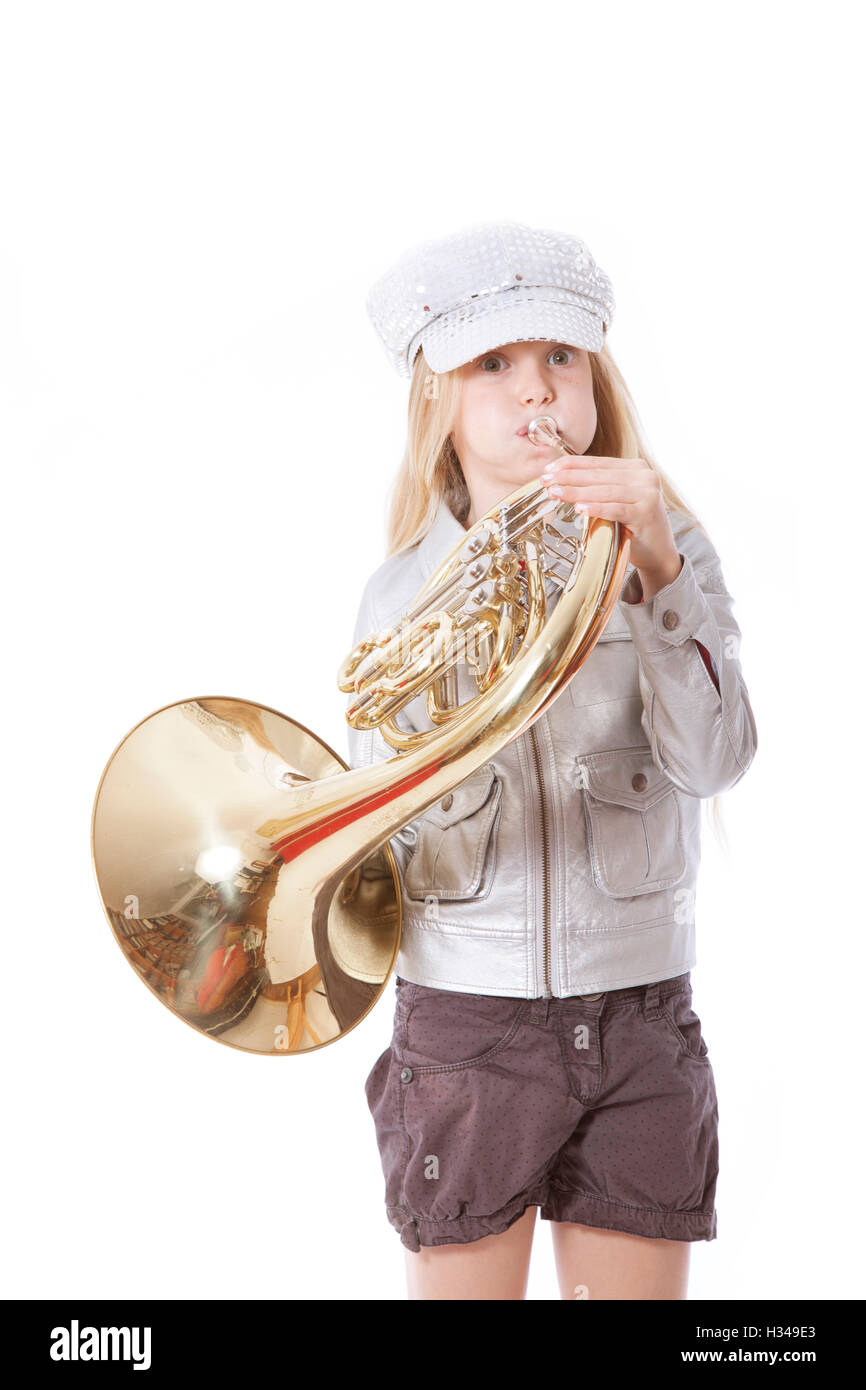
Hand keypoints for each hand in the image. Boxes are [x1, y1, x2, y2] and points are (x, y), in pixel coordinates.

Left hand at [541, 454, 681, 598]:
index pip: (598, 463)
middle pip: (599, 475)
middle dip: (569, 477)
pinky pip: (616, 509)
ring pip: (605, 491)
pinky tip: (580, 508)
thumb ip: (598, 487)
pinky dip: (597, 508)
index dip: (571, 464)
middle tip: (546, 481)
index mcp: (636, 468)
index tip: (549, 469)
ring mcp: (648, 494)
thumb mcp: (617, 500)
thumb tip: (561, 480)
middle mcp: (645, 477)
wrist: (658, 553)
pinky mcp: (646, 513)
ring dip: (577, 492)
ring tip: (556, 493)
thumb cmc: (632, 526)